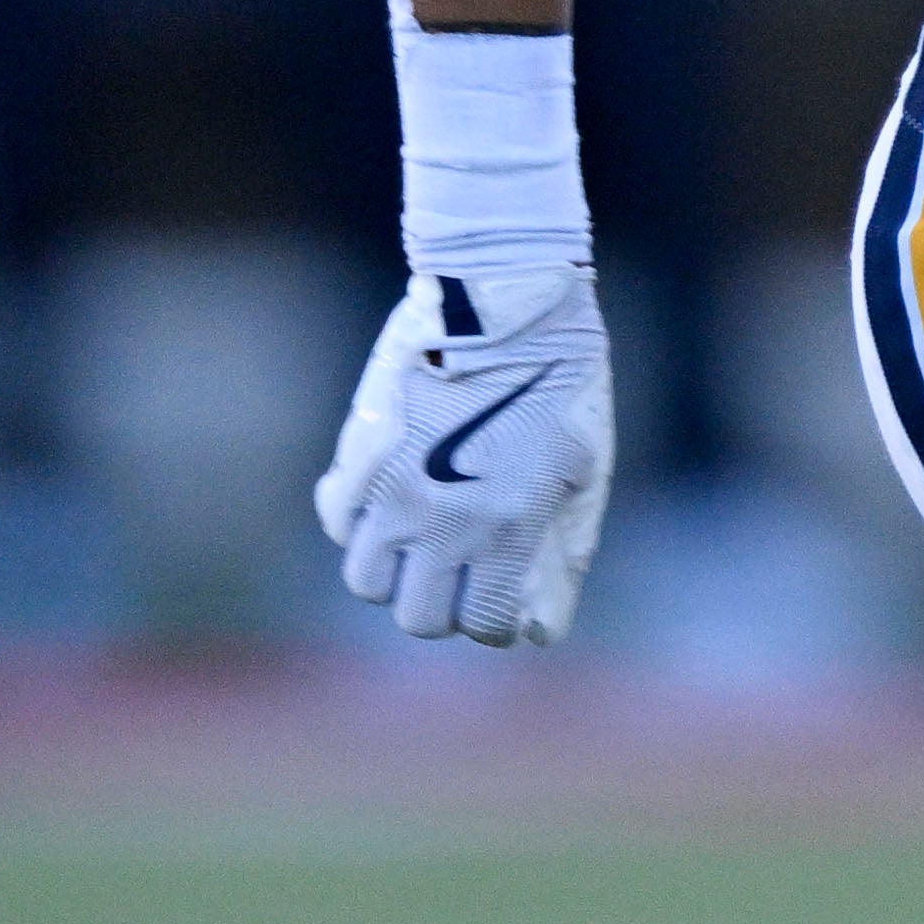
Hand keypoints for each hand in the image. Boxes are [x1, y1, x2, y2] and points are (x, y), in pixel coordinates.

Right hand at [313, 267, 614, 643]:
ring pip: (368, 579)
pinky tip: (385, 500)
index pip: (487, 625)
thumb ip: (563, 549)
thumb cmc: (563, 383)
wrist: (507, 299)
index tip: (499, 610)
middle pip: (419, 617)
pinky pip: (339, 520)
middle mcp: (445, 523)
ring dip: (394, 572)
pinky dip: (357, 523)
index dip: (496, 625)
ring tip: (418, 543)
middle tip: (458, 580)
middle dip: (443, 607)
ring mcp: (395, 490)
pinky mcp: (361, 453)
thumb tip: (542, 619)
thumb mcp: (585, 471)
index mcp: (509, 530)